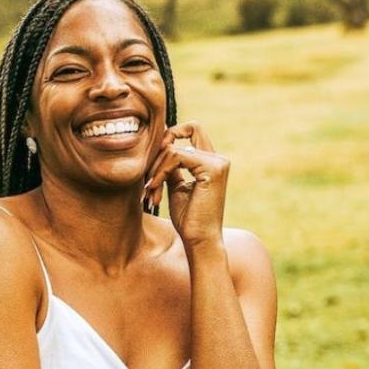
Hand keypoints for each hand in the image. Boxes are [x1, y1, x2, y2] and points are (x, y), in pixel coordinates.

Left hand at [142, 122, 228, 249]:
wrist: (200, 241)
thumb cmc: (189, 219)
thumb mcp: (177, 187)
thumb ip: (173, 167)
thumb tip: (161, 149)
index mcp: (212, 162)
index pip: (193, 130)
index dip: (172, 136)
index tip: (154, 160)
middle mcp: (218, 159)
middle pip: (191, 127)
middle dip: (164, 144)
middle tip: (149, 172)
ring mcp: (218, 162)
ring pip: (176, 147)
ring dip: (156, 167)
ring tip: (150, 189)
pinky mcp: (212, 169)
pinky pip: (177, 157)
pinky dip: (161, 171)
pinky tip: (154, 188)